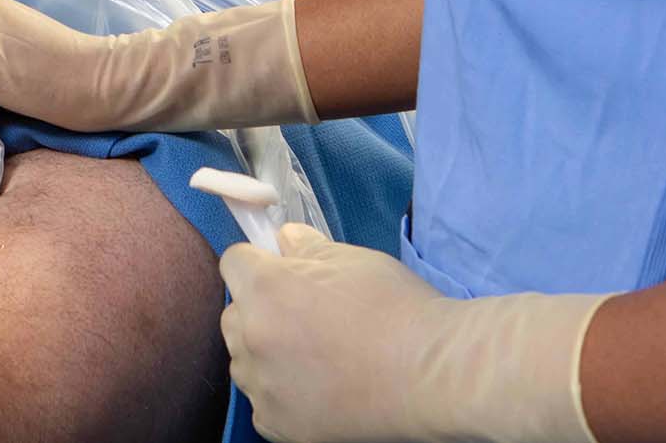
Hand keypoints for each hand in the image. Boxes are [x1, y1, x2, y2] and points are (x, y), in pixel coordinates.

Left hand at [219, 225, 605, 442]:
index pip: (233, 262)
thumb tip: (282, 242)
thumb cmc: (395, 308)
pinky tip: (318, 385)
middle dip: (259, 308)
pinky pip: (262, 400)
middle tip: (303, 313)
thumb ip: (304, 246)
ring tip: (313, 353)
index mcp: (265, 289)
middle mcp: (252, 337)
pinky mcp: (279, 426)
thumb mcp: (350, 258)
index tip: (280, 269)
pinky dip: (280, 392)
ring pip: (244, 360)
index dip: (258, 261)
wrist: (432, 373)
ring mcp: (262, 387)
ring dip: (265, 352)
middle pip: (234, 314)